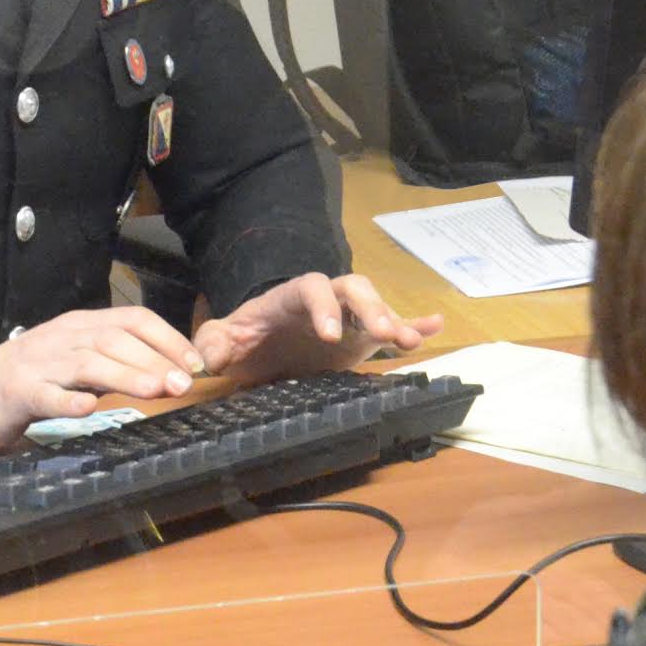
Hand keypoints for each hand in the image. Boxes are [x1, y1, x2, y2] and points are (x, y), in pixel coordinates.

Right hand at [0, 305, 209, 450]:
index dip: (168, 339)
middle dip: (154, 360)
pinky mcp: (19, 391)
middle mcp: (65, 337)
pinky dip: (68, 401)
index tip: (195, 364)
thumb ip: (118, 361)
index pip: (134, 320)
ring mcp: (40, 363)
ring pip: (87, 364)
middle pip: (115, 340)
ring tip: (153, 389)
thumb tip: (172, 373)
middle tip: (183, 384)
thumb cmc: (37, 376)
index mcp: (84, 325)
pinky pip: (46, 395)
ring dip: (124, 375)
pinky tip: (88, 409)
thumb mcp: (81, 360)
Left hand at [192, 273, 442, 386]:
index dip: (324, 307)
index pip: (311, 288)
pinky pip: (394, 325)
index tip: (331, 336)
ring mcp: (349, 318)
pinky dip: (415, 324)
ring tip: (409, 341)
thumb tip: (210, 358)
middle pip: (354, 288)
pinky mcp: (363, 337)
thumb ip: (213, 345)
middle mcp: (327, 301)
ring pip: (377, 306)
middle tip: (383, 335)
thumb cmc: (245, 343)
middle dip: (371, 307)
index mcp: (292, 297)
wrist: (261, 351)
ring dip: (395, 320)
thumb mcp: (223, 344)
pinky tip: (435, 326)